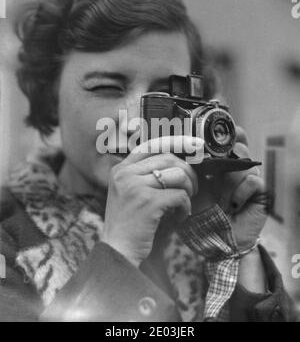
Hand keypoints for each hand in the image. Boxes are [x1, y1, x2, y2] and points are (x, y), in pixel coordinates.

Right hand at [102, 136, 202, 266]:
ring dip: (188, 190)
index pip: (152, 144)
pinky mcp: (148, 202)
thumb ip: (148, 175)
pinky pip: (180, 196)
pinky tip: (180, 216)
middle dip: (188, 172)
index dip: (176, 141)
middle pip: (168, 158)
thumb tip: (180, 162)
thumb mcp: (132, 192)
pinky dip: (185, 206)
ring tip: (185, 204)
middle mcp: (125, 174)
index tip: (196, 144)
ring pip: (177, 175)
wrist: (118, 251)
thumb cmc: (130, 222)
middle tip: (193, 188)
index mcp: (121, 169)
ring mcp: (135, 187)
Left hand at [191, 127, 267, 250]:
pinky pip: (253, 180)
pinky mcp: (259, 192)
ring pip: (244, 162)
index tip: (205, 138)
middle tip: (213, 165)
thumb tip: (172, 148)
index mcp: (215, 165)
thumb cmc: (197, 218)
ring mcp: (246, 179)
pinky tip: (232, 206)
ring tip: (220, 199)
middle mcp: (232, 169)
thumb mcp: (186, 191)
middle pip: (236, 145)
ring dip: (228, 179)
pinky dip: (240, 192)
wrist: (213, 244)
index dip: (219, 135)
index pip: (223, 140)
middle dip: (225, 152)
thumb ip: (182, 171)